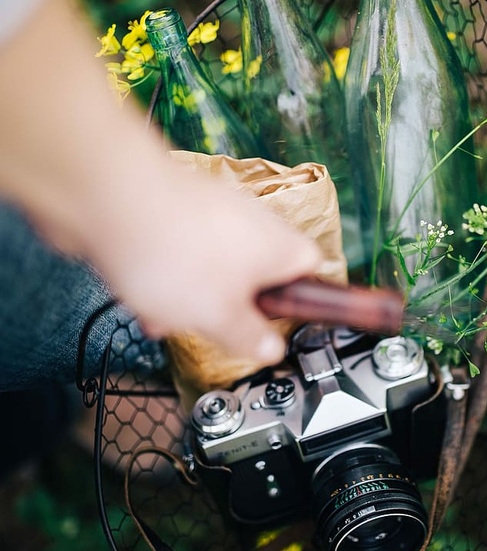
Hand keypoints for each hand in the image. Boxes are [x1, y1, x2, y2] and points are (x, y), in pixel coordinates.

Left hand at [90, 164, 321, 365]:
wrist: (112, 201)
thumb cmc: (176, 253)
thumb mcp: (219, 318)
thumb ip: (249, 338)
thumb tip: (270, 349)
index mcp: (280, 247)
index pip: (311, 268)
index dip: (300, 298)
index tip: (280, 321)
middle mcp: (252, 222)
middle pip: (256, 272)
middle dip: (230, 306)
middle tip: (214, 325)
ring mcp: (211, 212)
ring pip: (212, 266)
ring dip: (190, 295)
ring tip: (164, 314)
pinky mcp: (174, 209)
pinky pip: (179, 251)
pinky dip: (164, 273)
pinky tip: (140, 293)